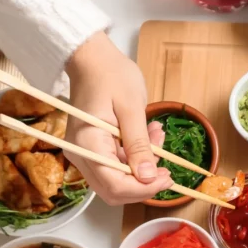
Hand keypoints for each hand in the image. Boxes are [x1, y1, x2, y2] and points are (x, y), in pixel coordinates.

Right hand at [64, 31, 172, 205]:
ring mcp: (84, 153)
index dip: (143, 189)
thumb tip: (148, 177)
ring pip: (116, 181)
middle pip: (113, 190)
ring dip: (142, 168)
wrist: (92, 58)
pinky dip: (135, 158)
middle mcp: (80, 153)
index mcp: (87, 143)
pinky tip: (149, 136)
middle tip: (167, 168)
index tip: (167, 178)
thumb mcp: (132, 107)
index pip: (114, 184)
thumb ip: (139, 145)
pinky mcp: (92, 149)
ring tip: (158, 137)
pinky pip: (115, 166)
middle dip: (143, 184)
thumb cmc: (110, 74)